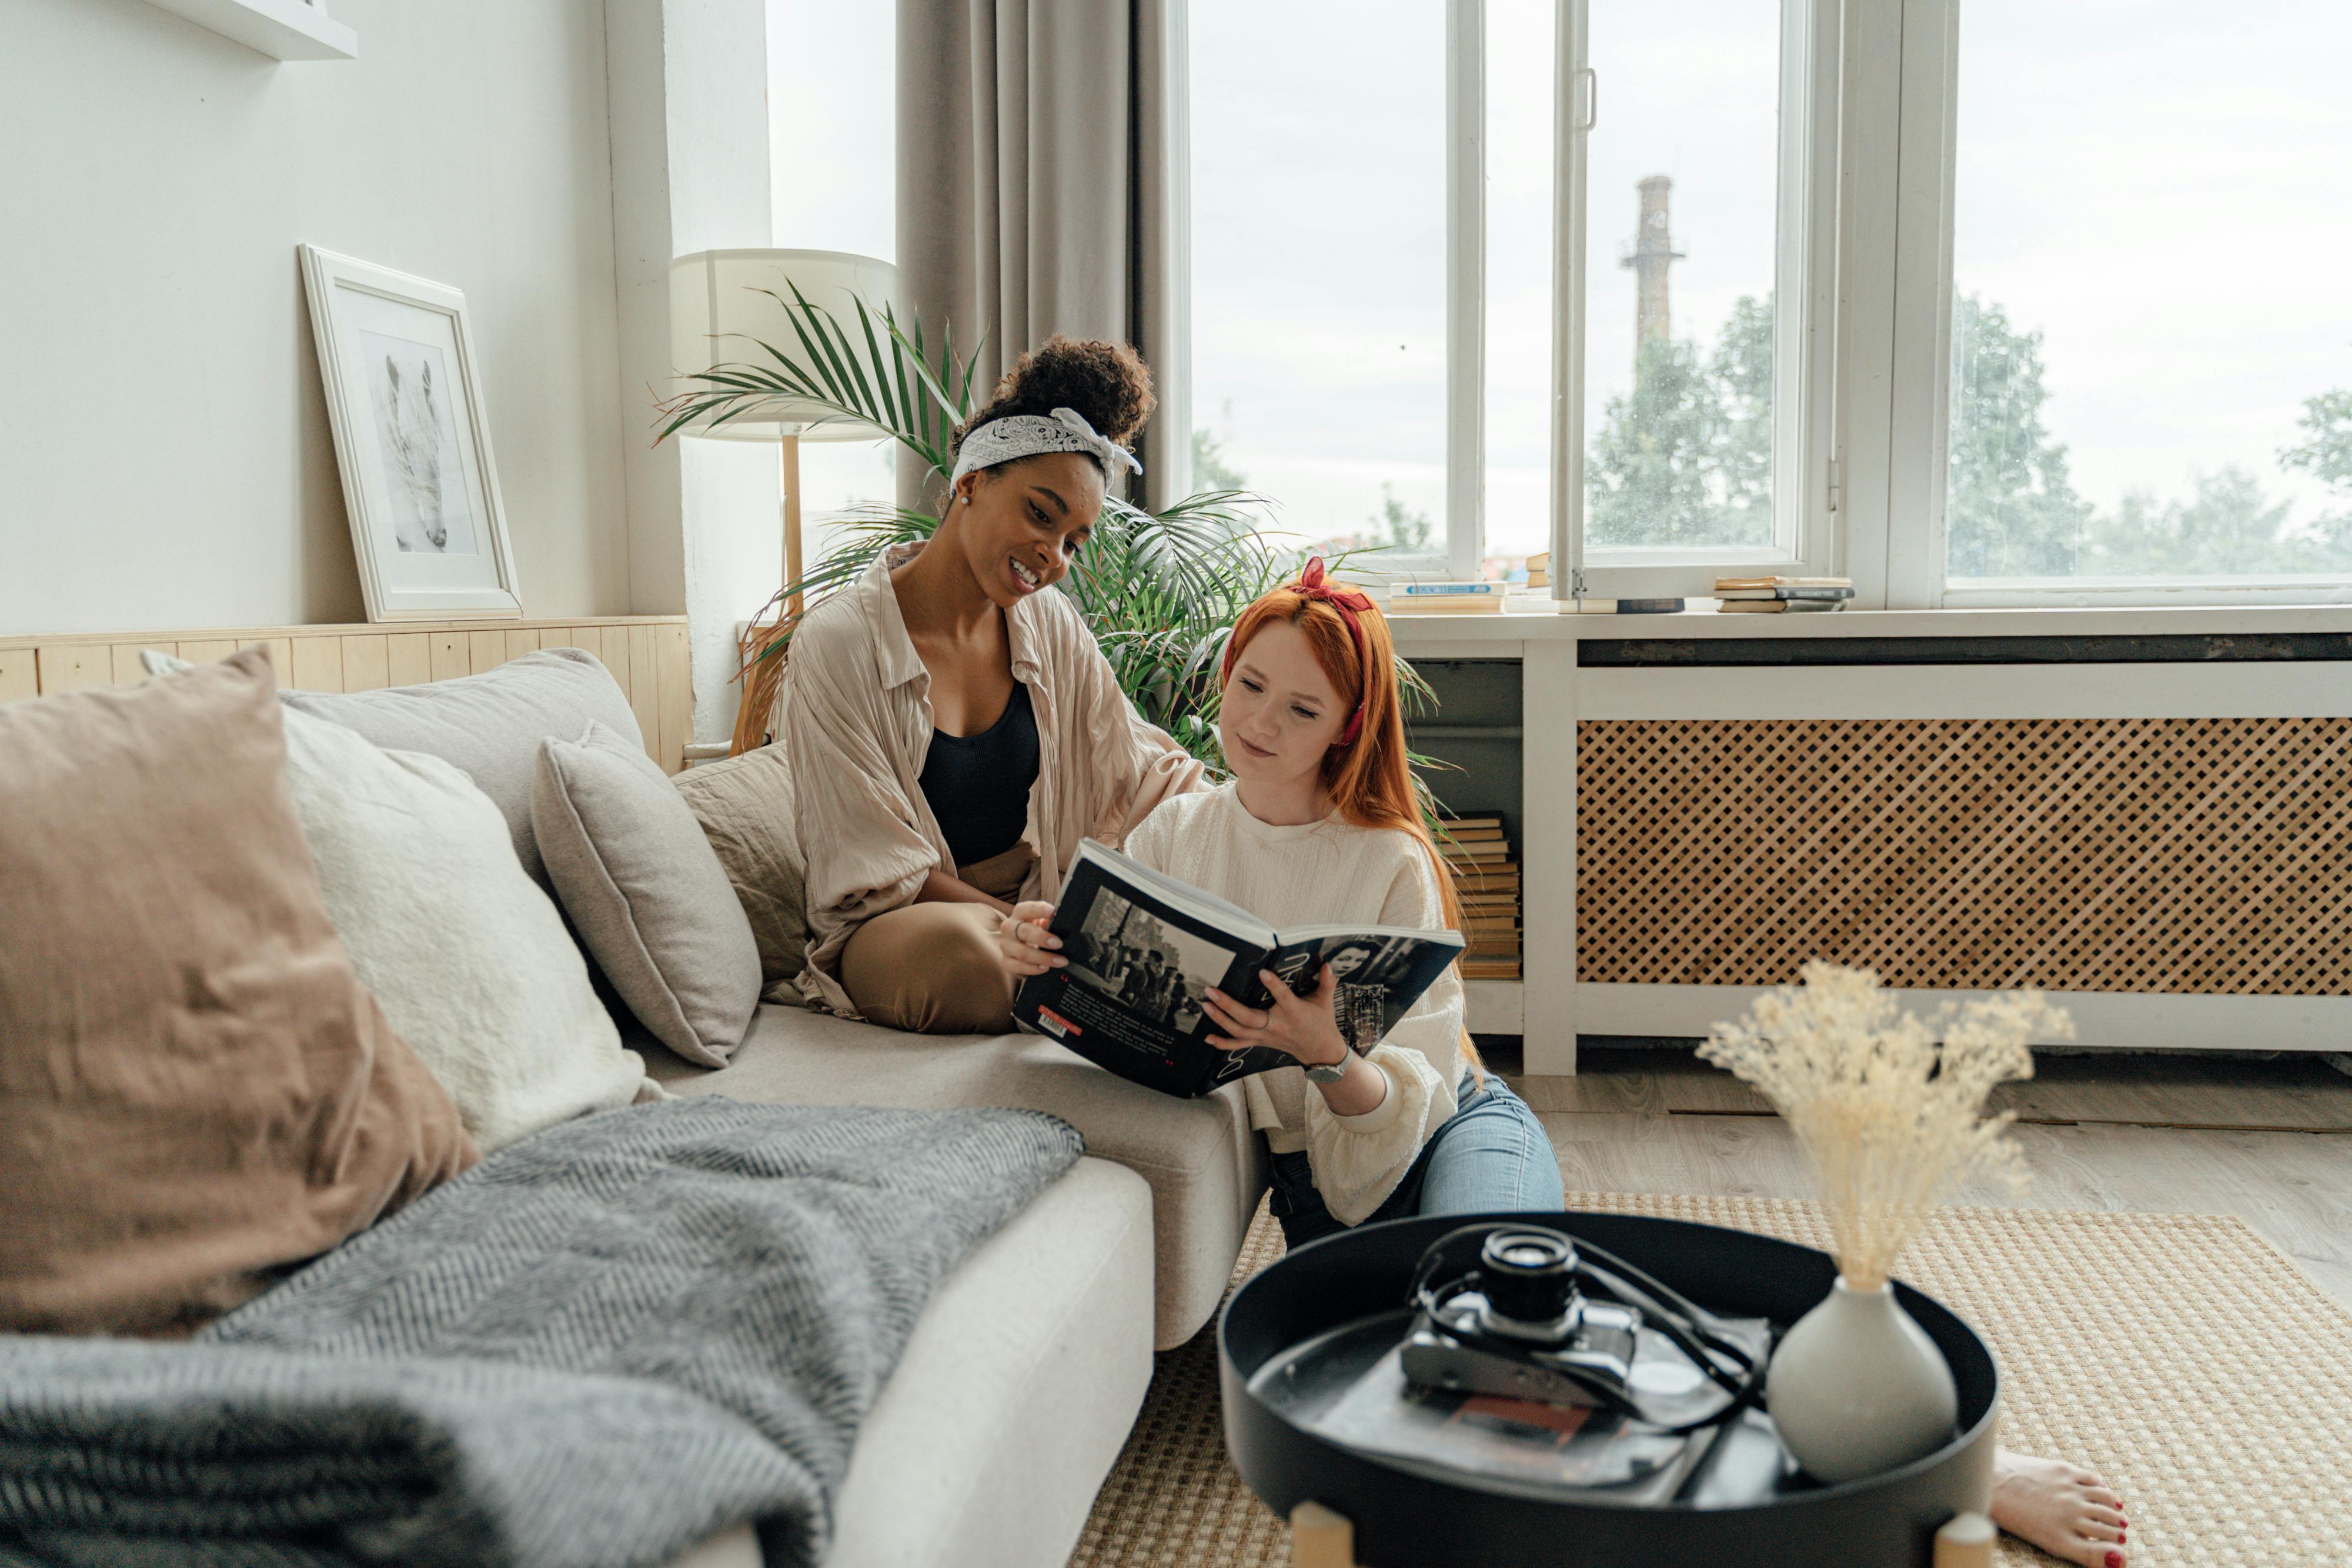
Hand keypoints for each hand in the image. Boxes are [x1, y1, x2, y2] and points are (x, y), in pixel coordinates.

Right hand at [995, 900, 1064, 979]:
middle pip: (1024, 932)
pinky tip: (1045, 968)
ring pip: (1023, 953)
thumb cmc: (1035, 931)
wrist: (1019, 948)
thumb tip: (1060, 924)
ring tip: (1060, 961)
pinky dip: (1033, 969)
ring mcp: (1006, 945)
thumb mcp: (1042, 923)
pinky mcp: (1006, 962)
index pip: (1027, 908)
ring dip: (1043, 958)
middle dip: (1042, 938)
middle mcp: (1009, 928)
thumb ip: (1049, 922)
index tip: (1052, 911)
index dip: (1039, 909)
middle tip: (1059, 944)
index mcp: (1019, 913)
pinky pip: (1018, 967)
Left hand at [1203, 965, 1347, 1067]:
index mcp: (1294, 1012)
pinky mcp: (1260, 1042)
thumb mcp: (1326, 1001)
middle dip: (1228, 1005)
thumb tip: (1328, 963)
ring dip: (1220, 1019)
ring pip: (1240, 1031)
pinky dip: (1223, 1043)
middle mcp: (1277, 1025)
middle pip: (1249, 1018)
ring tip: (1205, 1005)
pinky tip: (1208, 1038)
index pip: (1283, 997)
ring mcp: (1266, 1036)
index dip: (1273, 985)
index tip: (1262, 972)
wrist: (1319, 1050)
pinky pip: (1239, 1045)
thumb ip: (1327, 982)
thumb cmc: (1321, 1021)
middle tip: (1211, 991)